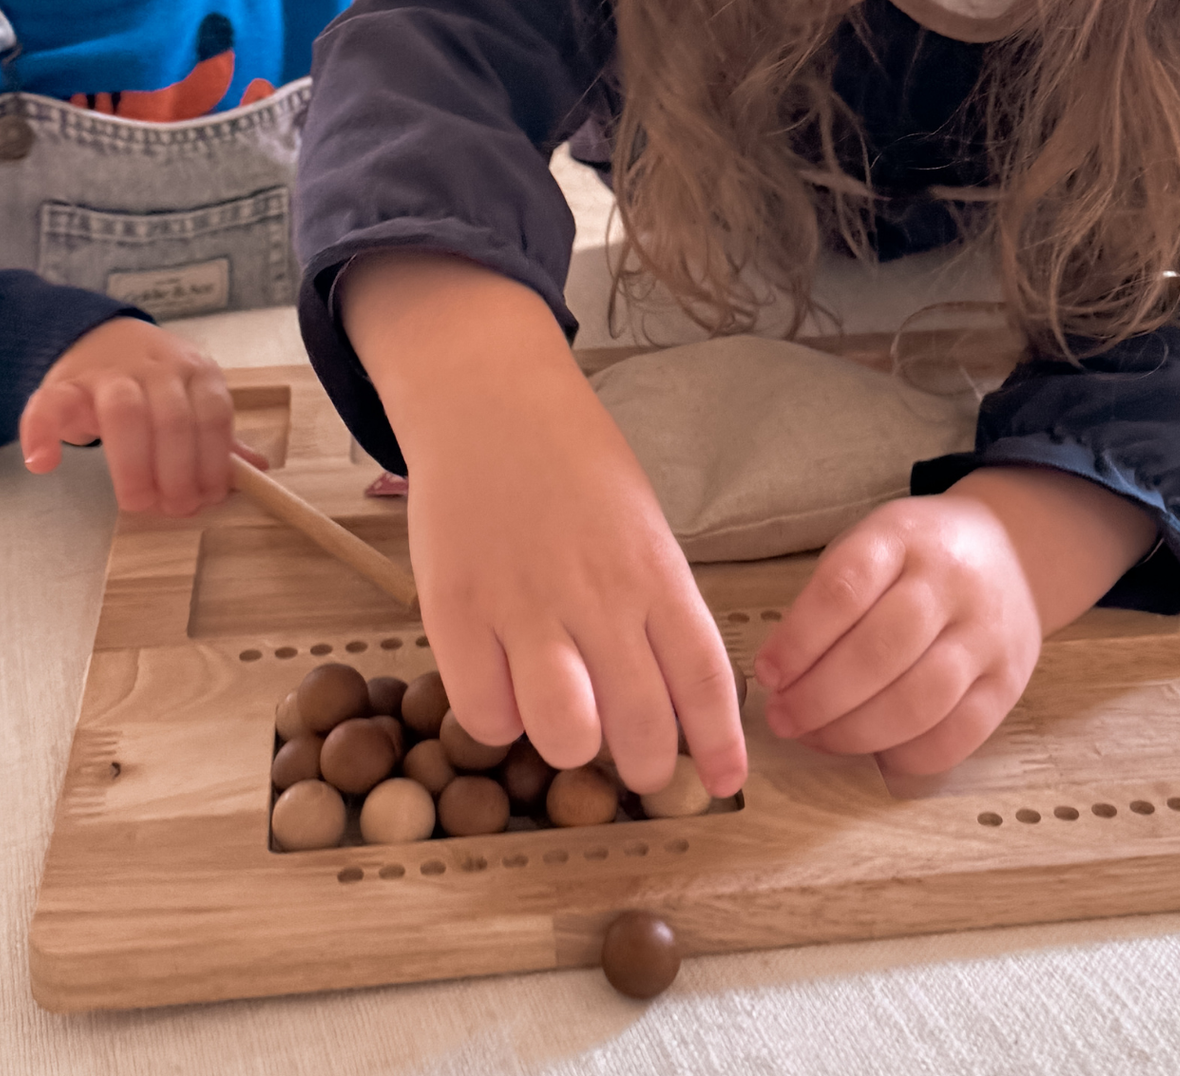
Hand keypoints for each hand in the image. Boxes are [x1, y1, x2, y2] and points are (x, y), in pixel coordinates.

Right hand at [20, 316, 264, 515]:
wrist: (98, 337)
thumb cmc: (152, 382)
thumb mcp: (190, 399)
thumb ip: (215, 434)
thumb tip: (256, 472)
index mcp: (196, 371)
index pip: (213, 414)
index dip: (213, 461)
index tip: (208, 498)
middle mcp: (156, 366)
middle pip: (172, 418)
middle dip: (177, 470)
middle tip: (173, 508)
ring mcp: (107, 372)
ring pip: (124, 411)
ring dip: (133, 464)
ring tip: (137, 502)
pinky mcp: (63, 383)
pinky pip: (49, 404)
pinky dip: (42, 433)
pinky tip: (44, 464)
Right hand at [341, 253, 746, 800]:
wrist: (487, 398)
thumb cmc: (570, 460)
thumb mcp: (637, 522)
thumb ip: (654, 603)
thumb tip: (670, 695)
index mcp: (654, 569)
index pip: (706, 678)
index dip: (719, 744)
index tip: (723, 781)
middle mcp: (598, 595)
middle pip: (641, 725)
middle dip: (644, 766)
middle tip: (634, 760)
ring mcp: (524, 605)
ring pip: (564, 735)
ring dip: (570, 747)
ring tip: (564, 724)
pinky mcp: (456, 610)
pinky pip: (485, 713)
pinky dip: (498, 721)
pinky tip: (504, 689)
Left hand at [752, 466, 1155, 775]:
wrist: (1011, 551)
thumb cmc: (917, 556)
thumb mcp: (872, 544)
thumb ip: (830, 598)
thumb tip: (781, 676)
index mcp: (903, 537)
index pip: (844, 588)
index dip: (798, 639)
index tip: (767, 673)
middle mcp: (950, 582)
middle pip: (879, 652)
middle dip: (819, 697)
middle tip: (782, 718)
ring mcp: (986, 634)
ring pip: (919, 701)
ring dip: (856, 733)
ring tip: (816, 738)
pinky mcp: (1009, 681)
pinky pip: (959, 735)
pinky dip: (908, 756)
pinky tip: (874, 753)